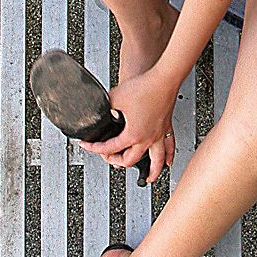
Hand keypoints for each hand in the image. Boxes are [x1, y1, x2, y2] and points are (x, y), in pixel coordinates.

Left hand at [79, 69, 176, 184]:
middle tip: (110, 159)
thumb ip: (105, 107)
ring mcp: (159, 134)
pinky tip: (168, 161)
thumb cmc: (144, 87)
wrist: (164, 79)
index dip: (95, 148)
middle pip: (130, 160)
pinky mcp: (167, 127)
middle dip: (117, 162)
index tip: (87, 145)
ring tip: (150, 178)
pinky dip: (168, 156)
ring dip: (152, 171)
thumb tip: (99, 110)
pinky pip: (170, 147)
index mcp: (133, 134)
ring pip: (156, 161)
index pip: (110, 148)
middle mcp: (147, 138)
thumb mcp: (116, 97)